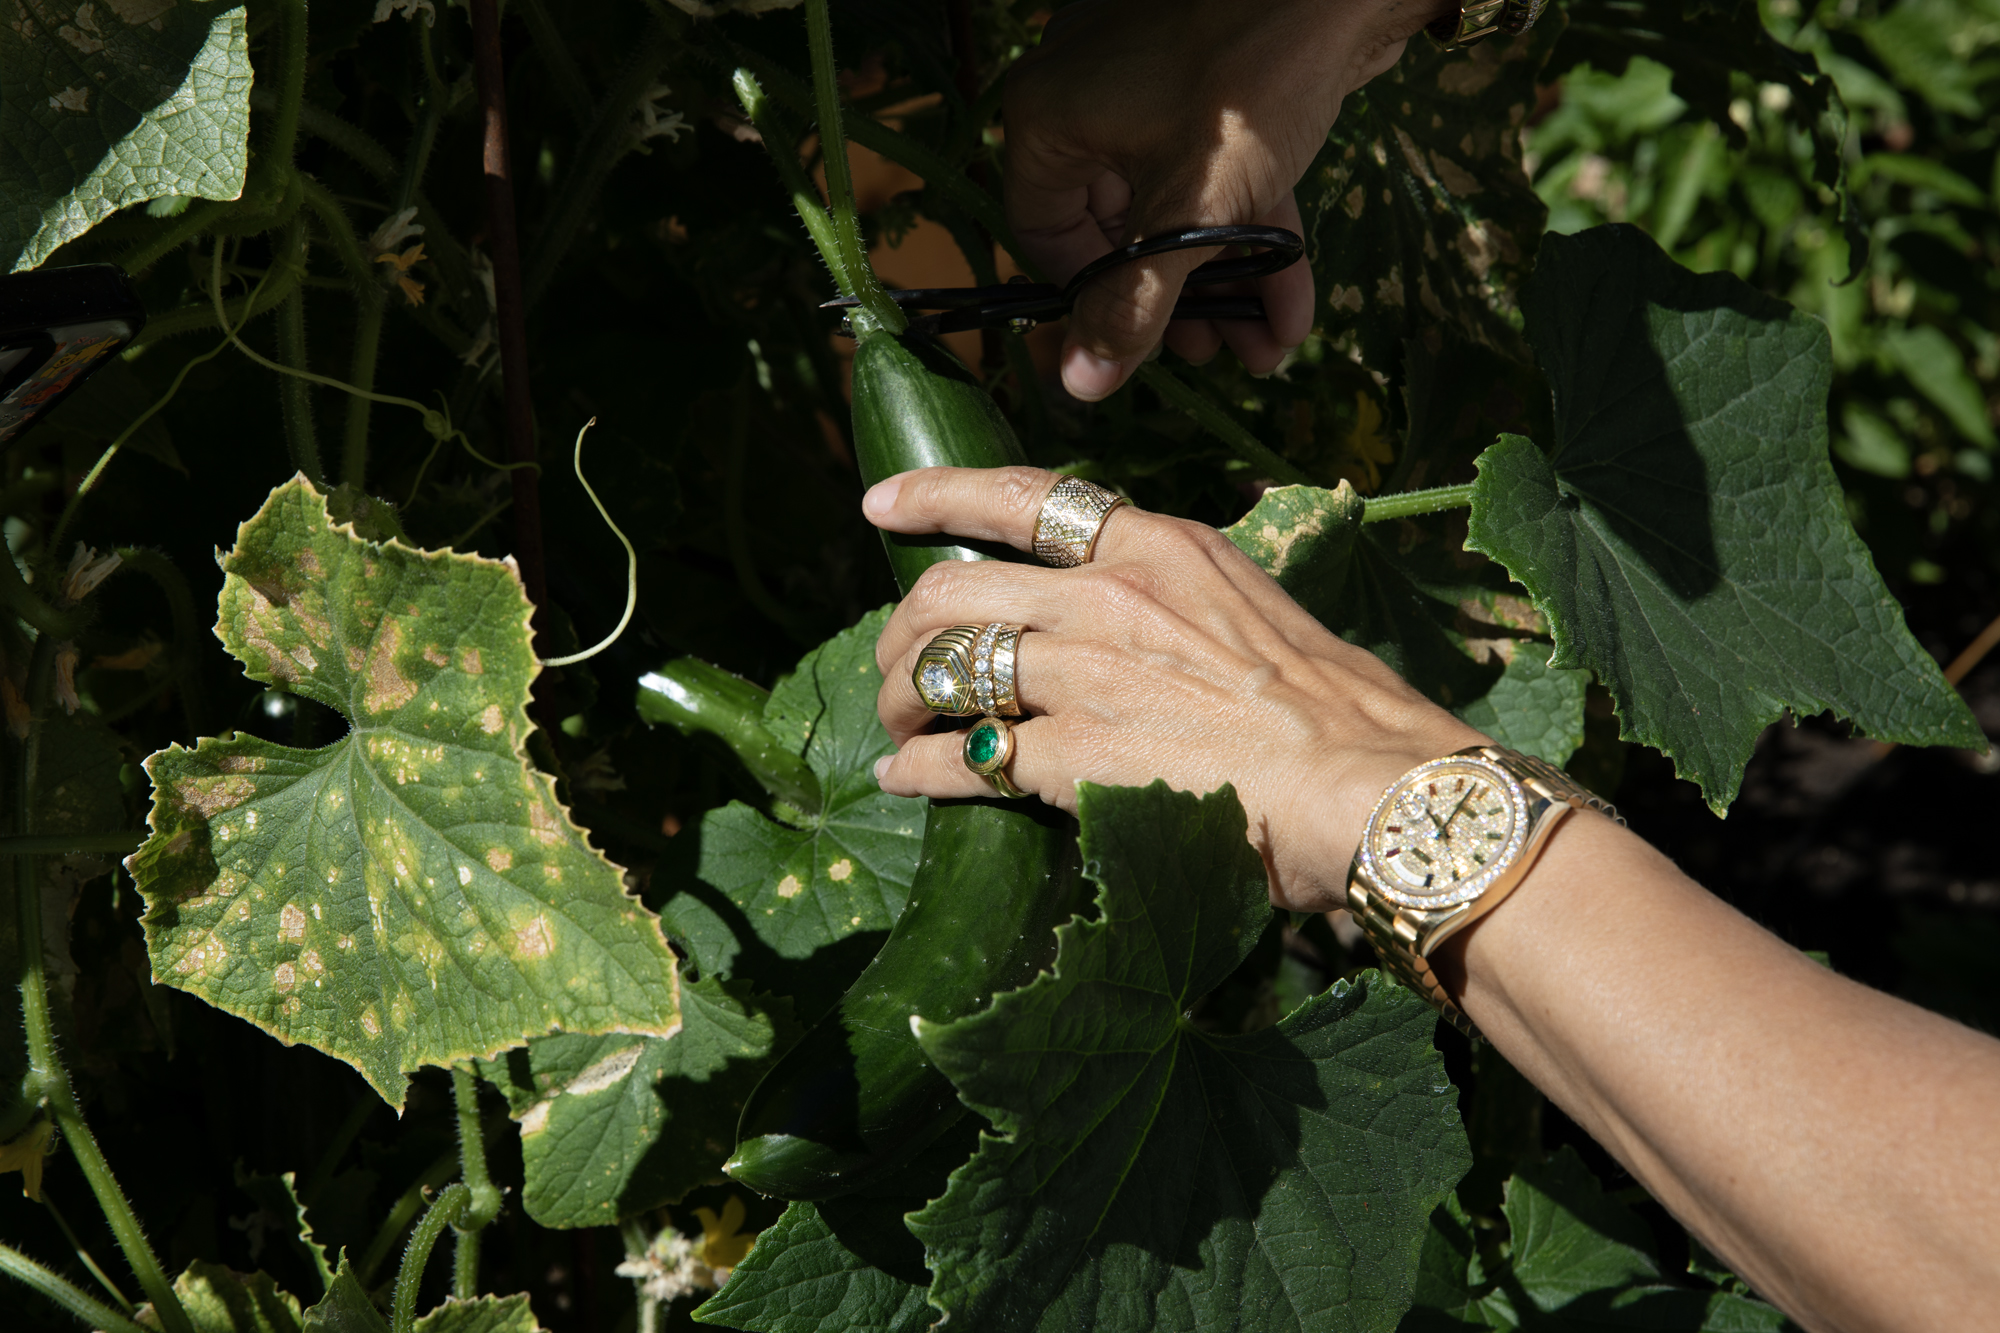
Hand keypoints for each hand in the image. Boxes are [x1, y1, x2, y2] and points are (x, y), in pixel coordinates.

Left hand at [864, 466, 1484, 910]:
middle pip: (952, 591)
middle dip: (902, 631)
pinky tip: (910, 780)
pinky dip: (924, 770)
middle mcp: (1111, 595)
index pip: (1024, 497)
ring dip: (901, 701)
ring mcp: (1088, 673)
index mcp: (1162, 548)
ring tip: (900, 729)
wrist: (1376, 791)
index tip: (881, 505)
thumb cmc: (1343, 717)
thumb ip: (1185, 606)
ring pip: (939, 668)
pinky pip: (964, 756)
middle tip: (895, 668)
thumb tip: (1147, 632)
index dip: (937, 495)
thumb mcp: (1258, 615)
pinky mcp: (1076, 756)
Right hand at [1003, 0, 1451, 400]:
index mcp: (1050, 117)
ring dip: (1224, 283)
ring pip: (1178, 206)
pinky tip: (1293, 302)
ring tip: (1264, 346)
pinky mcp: (1217, 81)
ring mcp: (1154, 82)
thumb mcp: (1188, 212)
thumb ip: (1133, 304)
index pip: (1046, 235)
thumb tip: (1080, 385)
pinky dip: (1251, 232)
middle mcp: (1088, 96)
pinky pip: (1218, 172)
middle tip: (1216, 353)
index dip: (1094, 302)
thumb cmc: (1249, 85)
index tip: (1144, 346)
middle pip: (1120, 228)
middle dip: (1179, 303)